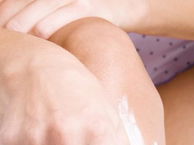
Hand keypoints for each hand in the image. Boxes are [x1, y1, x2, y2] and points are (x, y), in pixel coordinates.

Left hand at [0, 0, 145, 38]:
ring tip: (13, 32)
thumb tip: (20, 36)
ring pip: (45, 3)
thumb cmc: (88, 16)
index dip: (6, 9)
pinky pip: (70, 12)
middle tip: (1, 32)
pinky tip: (40, 33)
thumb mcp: (63, 14)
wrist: (126, 8)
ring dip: (27, 17)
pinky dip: (54, 21)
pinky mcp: (92, 5)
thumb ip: (43, 18)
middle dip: (11, 14)